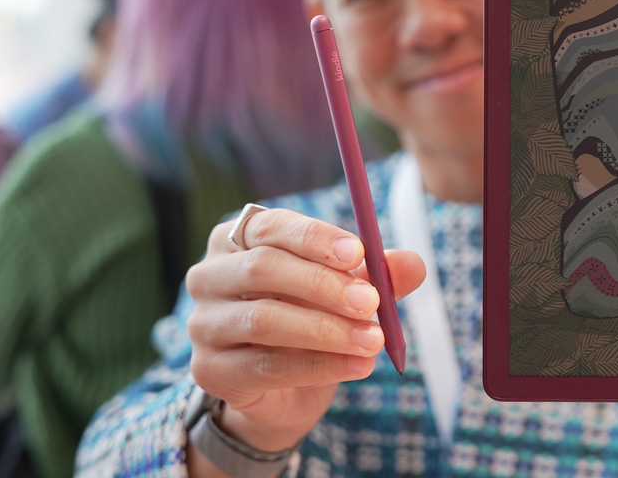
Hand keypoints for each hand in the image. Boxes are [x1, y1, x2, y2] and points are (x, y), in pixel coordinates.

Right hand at [184, 208, 424, 452]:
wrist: (281, 391)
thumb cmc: (310, 319)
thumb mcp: (347, 292)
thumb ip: (376, 275)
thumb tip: (414, 264)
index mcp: (236, 238)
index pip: (271, 226)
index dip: (315, 238)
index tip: (359, 253)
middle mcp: (209, 275)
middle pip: (264, 268)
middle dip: (325, 285)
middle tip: (372, 302)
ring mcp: (203, 324)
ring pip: (265, 320)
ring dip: (326, 330)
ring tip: (373, 340)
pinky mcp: (209, 370)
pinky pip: (267, 366)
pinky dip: (320, 365)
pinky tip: (359, 366)